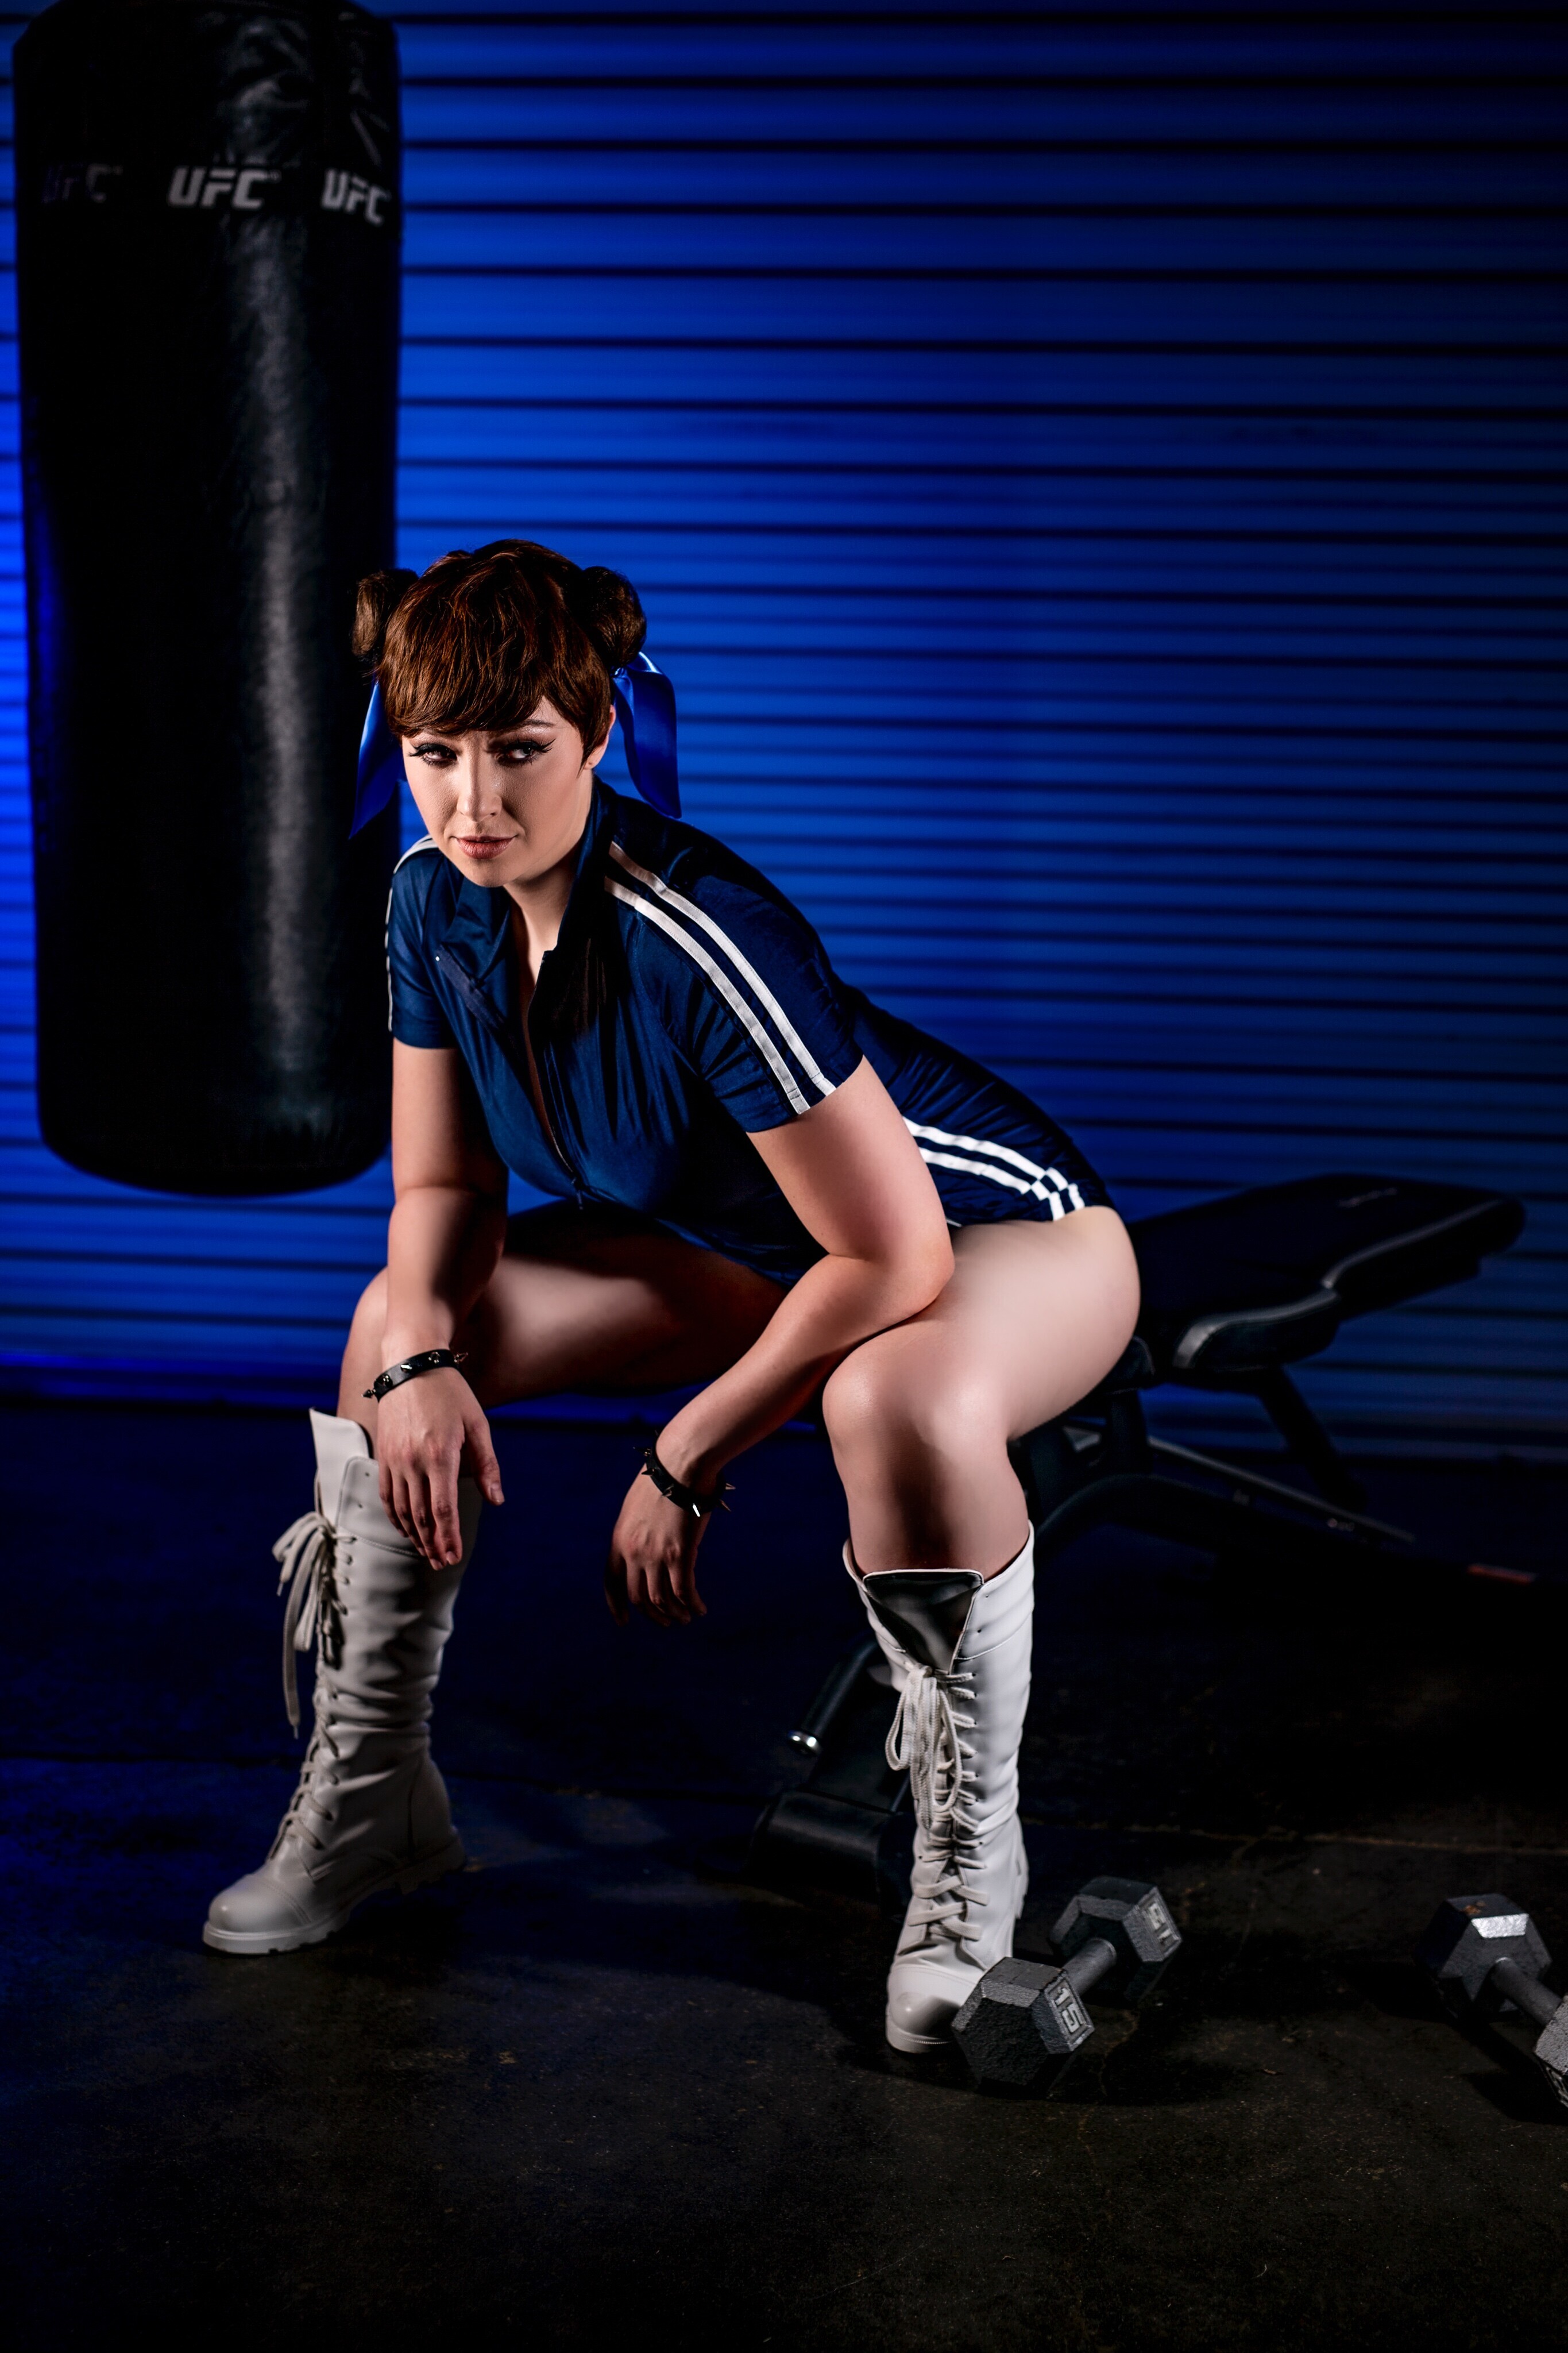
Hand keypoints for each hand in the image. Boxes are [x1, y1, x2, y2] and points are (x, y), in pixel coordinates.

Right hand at [375, 1368, 503, 1565]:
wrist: (410, 1365)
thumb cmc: (450, 1393)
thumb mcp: (477, 1425)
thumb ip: (487, 1465)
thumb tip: (497, 1500)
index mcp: (440, 1455)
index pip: (442, 1509)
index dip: (448, 1537)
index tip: (454, 1557)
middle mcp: (413, 1461)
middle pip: (420, 1516)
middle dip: (432, 1544)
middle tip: (441, 1564)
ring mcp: (394, 1460)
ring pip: (401, 1510)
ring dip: (414, 1536)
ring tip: (426, 1553)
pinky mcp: (383, 1456)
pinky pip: (386, 1495)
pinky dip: (395, 1517)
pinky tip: (405, 1529)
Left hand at [605, 1468, 709, 1628]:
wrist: (679, 1466)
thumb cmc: (662, 1479)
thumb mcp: (636, 1508)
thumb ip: (637, 1533)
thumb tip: (649, 1550)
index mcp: (619, 1540)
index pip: (612, 1582)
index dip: (616, 1605)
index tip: (623, 1621)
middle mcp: (633, 1553)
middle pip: (638, 1597)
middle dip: (653, 1615)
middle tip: (666, 1622)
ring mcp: (656, 1555)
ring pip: (662, 1599)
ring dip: (674, 1614)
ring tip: (685, 1618)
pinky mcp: (680, 1555)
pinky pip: (684, 1591)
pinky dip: (691, 1604)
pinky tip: (699, 1609)